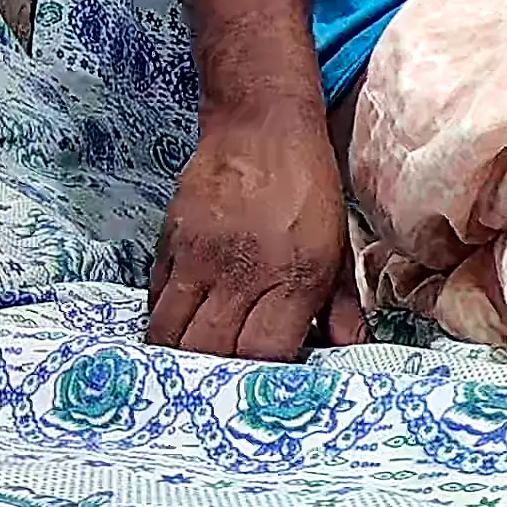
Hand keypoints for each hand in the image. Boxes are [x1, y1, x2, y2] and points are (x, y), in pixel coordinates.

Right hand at [147, 112, 348, 361]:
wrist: (261, 127)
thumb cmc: (309, 187)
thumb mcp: (340, 244)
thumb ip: (342, 304)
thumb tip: (350, 350)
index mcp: (295, 275)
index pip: (265, 352)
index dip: (264, 375)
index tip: (269, 379)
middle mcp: (243, 272)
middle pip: (212, 352)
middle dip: (219, 375)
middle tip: (229, 377)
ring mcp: (199, 259)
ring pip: (171, 335)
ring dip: (183, 356)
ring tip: (201, 361)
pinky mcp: (169, 245)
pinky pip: (155, 303)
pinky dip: (165, 324)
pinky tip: (185, 326)